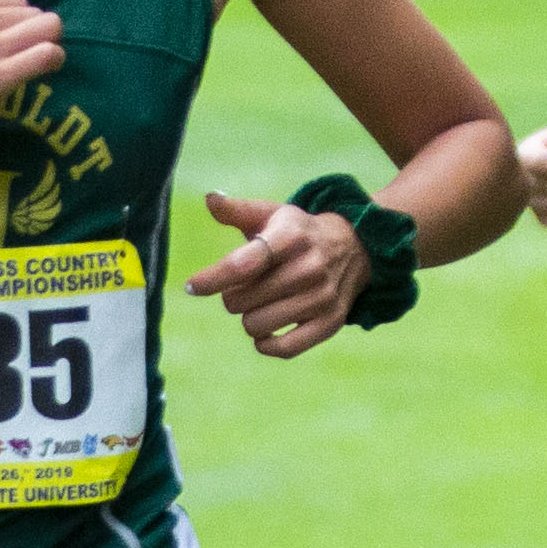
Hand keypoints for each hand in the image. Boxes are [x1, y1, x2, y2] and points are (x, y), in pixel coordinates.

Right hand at [0, 0, 62, 169]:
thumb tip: (27, 18)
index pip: (17, 2)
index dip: (18, 26)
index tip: (5, 46)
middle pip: (36, 15)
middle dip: (34, 36)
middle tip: (17, 60)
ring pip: (49, 30)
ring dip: (47, 49)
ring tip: (27, 67)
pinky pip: (47, 55)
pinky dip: (54, 62)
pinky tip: (46, 72)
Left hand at [186, 189, 371, 357]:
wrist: (355, 248)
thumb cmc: (298, 232)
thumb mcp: (272, 214)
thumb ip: (237, 210)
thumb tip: (210, 199)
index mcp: (290, 236)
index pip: (242, 264)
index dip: (211, 279)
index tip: (192, 287)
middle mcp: (308, 267)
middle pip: (241, 300)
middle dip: (233, 295)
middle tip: (245, 286)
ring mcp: (321, 297)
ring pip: (256, 325)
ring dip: (249, 318)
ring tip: (261, 303)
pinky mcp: (330, 322)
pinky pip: (285, 348)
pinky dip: (266, 343)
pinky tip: (265, 332)